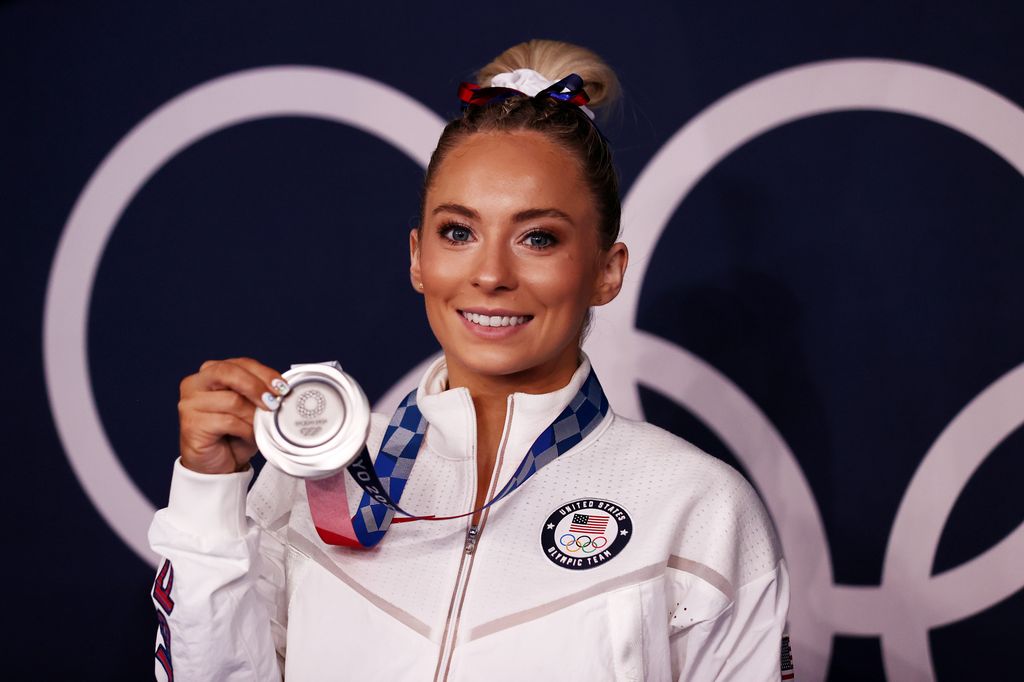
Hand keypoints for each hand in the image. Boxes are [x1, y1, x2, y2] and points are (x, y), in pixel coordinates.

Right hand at [177, 357, 287, 474]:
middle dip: (256, 386)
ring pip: (232, 400)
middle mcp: (195, 383)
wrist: (217, 466)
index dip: (264, 373)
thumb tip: (279, 388)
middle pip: (229, 373)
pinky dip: (245, 430)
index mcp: (210, 372)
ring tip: (258, 427)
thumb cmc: (234, 434)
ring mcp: (190, 403)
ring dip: (253, 416)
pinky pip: (228, 421)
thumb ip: (258, 392)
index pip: (240, 363)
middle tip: (274, 401)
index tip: (282, 387)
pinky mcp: (192, 424)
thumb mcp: (249, 407)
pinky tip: (247, 436)